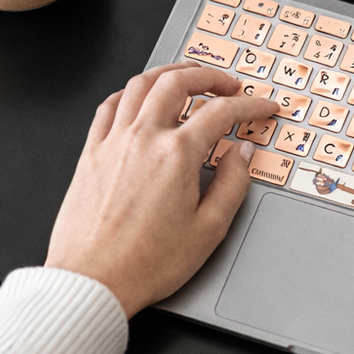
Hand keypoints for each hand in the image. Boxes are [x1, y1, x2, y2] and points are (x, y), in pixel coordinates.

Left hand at [45, 62, 279, 317]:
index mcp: (176, 155)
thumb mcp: (208, 231)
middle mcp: (142, 138)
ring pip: (140, 84)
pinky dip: (128, 93)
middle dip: (209, 75)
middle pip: (177, 81)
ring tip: (186, 76)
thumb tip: (241, 154)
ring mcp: (113, 142)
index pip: (221, 112)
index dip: (250, 105)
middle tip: (228, 84)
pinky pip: (108, 106)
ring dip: (168, 73)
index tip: (262, 108)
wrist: (92, 281)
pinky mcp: (90, 153)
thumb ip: (231, 185)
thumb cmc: (144, 264)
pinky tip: (137, 98)